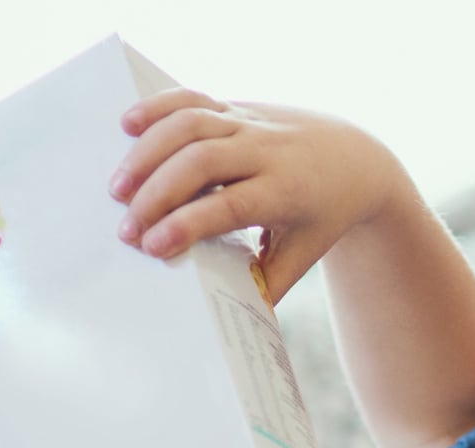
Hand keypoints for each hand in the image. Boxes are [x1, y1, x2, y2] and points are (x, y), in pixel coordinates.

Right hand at [110, 90, 403, 301]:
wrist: (356, 161)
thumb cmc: (323, 216)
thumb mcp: (304, 254)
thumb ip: (269, 283)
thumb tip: (230, 323)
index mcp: (285, 191)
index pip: (229, 205)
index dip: (187, 223)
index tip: (153, 247)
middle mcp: (266, 151)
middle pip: (201, 162)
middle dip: (157, 194)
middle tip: (126, 228)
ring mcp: (250, 123)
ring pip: (191, 124)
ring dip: (148, 152)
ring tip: (117, 187)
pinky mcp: (236, 107)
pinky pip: (193, 97)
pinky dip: (158, 106)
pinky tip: (128, 125)